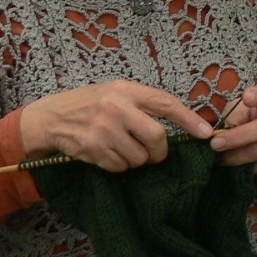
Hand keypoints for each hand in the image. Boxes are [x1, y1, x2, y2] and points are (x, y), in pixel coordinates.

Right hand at [20, 80, 213, 172]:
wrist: (51, 117)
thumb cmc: (90, 104)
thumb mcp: (116, 92)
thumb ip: (142, 104)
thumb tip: (178, 123)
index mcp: (127, 90)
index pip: (165, 103)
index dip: (189, 118)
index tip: (205, 132)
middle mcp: (117, 108)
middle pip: (157, 137)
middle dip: (159, 151)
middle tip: (155, 154)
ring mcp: (104, 129)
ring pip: (139, 156)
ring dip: (137, 159)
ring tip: (123, 148)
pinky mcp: (93, 149)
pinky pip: (120, 166)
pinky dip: (119, 165)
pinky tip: (107, 153)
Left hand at [209, 85, 256, 185]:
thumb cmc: (256, 119)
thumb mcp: (244, 110)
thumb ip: (235, 115)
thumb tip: (223, 133)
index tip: (246, 97)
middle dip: (237, 138)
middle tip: (215, 144)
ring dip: (236, 156)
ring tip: (221, 158)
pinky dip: (247, 168)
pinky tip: (238, 165)